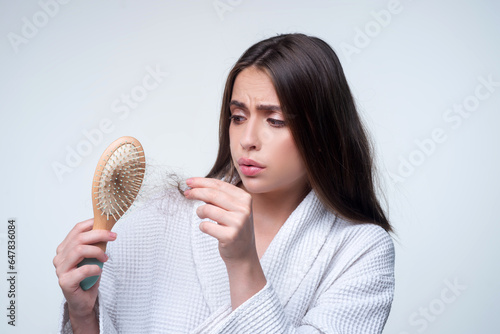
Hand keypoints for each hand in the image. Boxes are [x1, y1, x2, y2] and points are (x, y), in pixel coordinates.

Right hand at [53, 219, 116, 320]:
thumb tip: (107, 229)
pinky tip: (99, 271)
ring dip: (97, 251)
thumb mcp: (93, 257)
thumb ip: (94, 244)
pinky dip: (95, 268)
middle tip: (113, 237)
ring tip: (105, 258)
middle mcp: (59, 257)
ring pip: (79, 251)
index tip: (106, 223)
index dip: (91, 224)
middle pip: (79, 238)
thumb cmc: (88, 278)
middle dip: (99, 234)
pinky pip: (83, 270)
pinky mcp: (65, 282)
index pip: (76, 229)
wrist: (83, 301)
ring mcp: (60, 270)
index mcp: (64, 248)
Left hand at [184, 177, 266, 308]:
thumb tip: (195, 186)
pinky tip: (207, 228)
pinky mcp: (230, 236)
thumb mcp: (231, 209)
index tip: (189, 182)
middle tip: (186, 193)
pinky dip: (202, 226)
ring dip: (200, 212)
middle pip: (213, 194)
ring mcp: (238, 223)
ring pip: (208, 209)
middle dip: (196, 192)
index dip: (202, 182)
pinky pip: (206, 226)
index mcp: (245, 198)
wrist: (243, 254)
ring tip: (201, 215)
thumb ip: (218, 197)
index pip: (219, 185)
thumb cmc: (233, 228)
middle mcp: (244, 209)